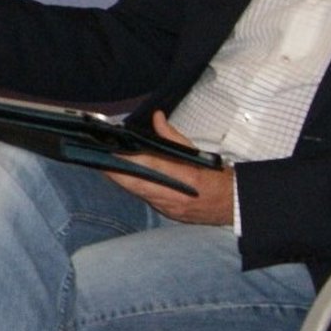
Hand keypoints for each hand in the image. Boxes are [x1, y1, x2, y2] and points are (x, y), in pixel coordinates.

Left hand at [105, 112, 234, 225]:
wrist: (233, 205)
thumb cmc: (216, 176)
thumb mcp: (197, 152)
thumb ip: (173, 136)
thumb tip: (157, 117)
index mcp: (183, 177)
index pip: (148, 166)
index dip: (127, 160)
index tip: (110, 150)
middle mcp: (173, 196)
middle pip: (135, 184)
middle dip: (114, 173)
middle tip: (97, 159)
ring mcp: (169, 207)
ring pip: (137, 193)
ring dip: (121, 180)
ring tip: (105, 165)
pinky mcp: (168, 213)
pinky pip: (145, 198)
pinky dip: (134, 188)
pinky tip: (124, 178)